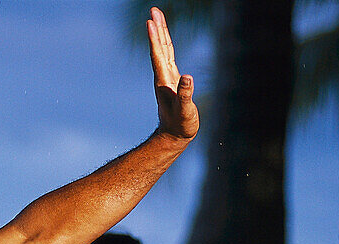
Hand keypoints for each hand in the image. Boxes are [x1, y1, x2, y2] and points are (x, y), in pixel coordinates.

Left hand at [147, 7, 197, 140]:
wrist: (174, 136)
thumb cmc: (180, 125)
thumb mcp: (185, 111)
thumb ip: (185, 95)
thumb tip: (188, 77)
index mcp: (164, 81)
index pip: (158, 55)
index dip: (155, 39)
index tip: (150, 22)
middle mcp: (163, 76)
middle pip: (159, 47)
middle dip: (157, 28)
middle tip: (153, 10)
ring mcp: (167, 77)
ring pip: (163, 49)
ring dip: (160, 33)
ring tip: (156, 16)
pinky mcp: (172, 80)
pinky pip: (169, 56)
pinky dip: (166, 44)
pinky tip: (165, 37)